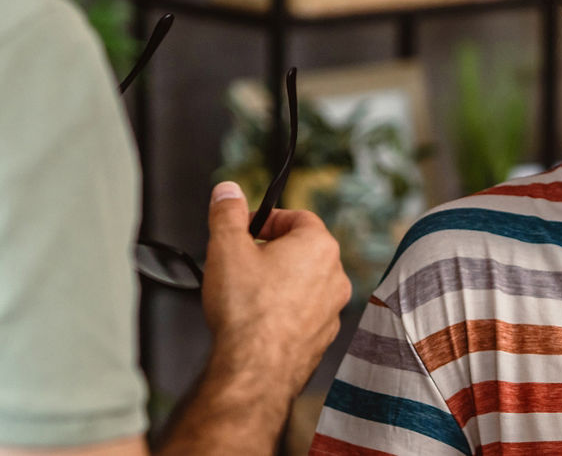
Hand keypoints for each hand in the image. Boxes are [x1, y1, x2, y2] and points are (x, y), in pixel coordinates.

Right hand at [200, 181, 350, 395]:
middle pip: (303, 249)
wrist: (255, 370)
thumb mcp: (226, 248)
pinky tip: (259, 320)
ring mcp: (333, 309)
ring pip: (305, 283)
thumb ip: (227, 213)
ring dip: (280, 281)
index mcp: (319, 245)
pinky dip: (286, 311)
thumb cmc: (246, 311)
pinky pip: (305, 313)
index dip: (269, 219)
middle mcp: (335, 275)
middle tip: (243, 260)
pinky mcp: (323, 337)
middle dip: (273, 250)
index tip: (248, 229)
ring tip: (248, 292)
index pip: (298, 216)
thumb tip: (228, 191)